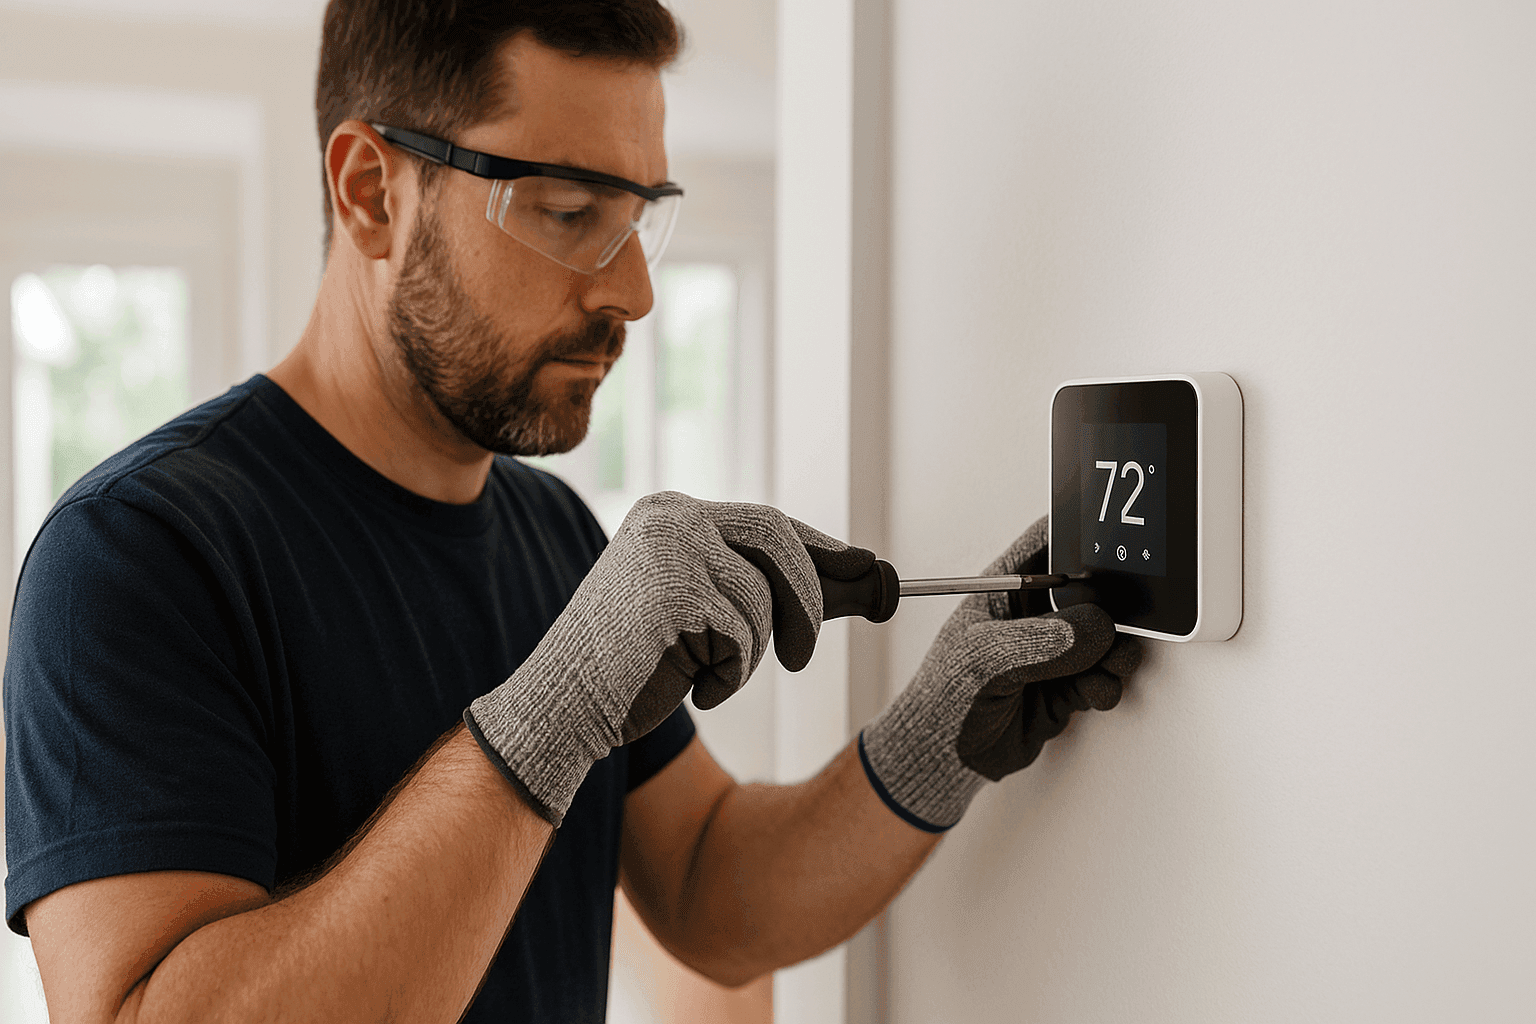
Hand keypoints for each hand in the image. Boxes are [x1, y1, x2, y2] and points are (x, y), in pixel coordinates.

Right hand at [467, 491, 874, 825]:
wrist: (562, 706)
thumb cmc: (632, 668)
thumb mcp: (703, 616)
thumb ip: (765, 590)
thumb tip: (863, 577)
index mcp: (670, 514)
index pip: (766, 522)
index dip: (819, 550)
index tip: (863, 571)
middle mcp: (670, 518)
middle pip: (777, 541)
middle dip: (808, 600)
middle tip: (805, 660)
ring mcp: (670, 550)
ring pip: (762, 601)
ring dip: (748, 655)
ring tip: (702, 676)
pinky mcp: (675, 592)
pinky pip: (742, 637)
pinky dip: (728, 676)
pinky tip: (689, 687)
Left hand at [859, 516, 1141, 830]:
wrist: (949, 759)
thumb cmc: (946, 696)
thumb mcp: (984, 658)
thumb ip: (1039, 640)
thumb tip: (1094, 626)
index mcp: (1009, 586)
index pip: (1051, 541)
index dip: (1084, 535)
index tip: (1116, 543)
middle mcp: (1038, 613)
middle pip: (1094, 588)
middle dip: (1116, 602)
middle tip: (1125, 617)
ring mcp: (1056, 650)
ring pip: (1108, 635)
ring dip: (1118, 648)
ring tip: (1112, 662)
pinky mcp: (1070, 686)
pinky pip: (1105, 675)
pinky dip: (1109, 683)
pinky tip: (1093, 691)